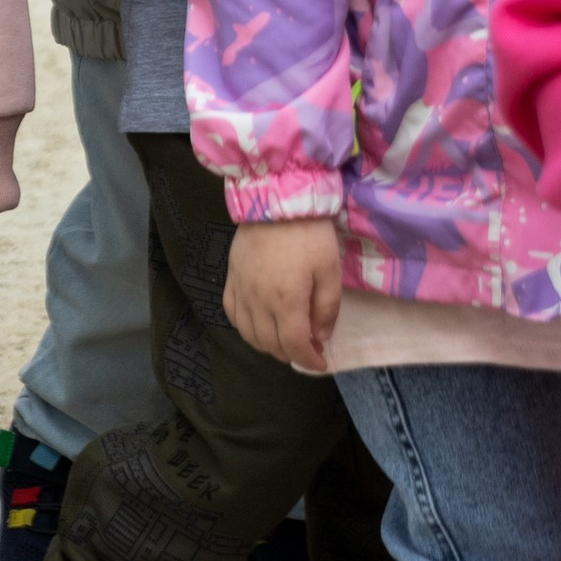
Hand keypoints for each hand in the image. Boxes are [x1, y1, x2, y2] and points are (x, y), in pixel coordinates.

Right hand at [224, 218, 342, 370]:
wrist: (275, 197)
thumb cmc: (309, 233)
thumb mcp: (330, 270)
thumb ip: (327, 308)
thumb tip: (320, 337)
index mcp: (286, 301)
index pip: (294, 346)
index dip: (309, 360)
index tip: (321, 362)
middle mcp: (258, 301)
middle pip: (270, 344)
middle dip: (291, 354)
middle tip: (307, 349)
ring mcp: (241, 290)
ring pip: (249, 334)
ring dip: (268, 345)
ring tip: (285, 340)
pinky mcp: (230, 278)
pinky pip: (232, 314)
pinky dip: (245, 328)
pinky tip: (258, 325)